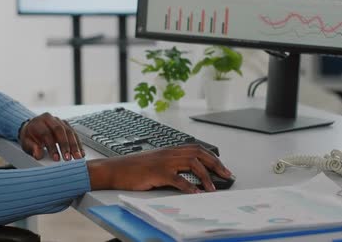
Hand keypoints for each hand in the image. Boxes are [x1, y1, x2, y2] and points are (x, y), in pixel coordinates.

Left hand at [19, 113, 84, 160]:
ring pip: (69, 131)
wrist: (32, 129)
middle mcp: (49, 119)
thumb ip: (32, 148)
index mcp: (38, 122)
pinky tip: (81, 152)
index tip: (56, 158)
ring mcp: (59, 121)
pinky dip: (78, 144)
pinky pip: (74, 133)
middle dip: (65, 146)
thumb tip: (38, 154)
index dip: (52, 147)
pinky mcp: (66, 124)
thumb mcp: (26, 143)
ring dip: (74, 145)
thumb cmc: (30, 137)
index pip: (46, 134)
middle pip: (59, 130)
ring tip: (77, 157)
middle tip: (69, 158)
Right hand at [87, 144, 232, 193]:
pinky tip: (196, 193)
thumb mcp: (156, 164)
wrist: (115, 170)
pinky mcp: (158, 172)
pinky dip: (189, 186)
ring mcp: (164, 162)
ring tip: (212, 188)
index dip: (212, 158)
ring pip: (192, 164)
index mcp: (170, 150)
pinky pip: (178, 179)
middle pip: (199, 153)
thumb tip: (191, 180)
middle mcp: (169, 153)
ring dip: (205, 176)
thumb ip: (172, 168)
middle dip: (216, 164)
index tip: (223, 168)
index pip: (197, 149)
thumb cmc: (134, 169)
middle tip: (226, 176)